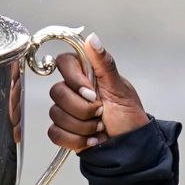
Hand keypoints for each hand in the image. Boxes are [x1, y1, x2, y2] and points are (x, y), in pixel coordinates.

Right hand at [45, 34, 150, 151]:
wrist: (130, 147)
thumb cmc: (129, 116)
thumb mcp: (120, 89)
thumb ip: (104, 64)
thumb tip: (93, 38)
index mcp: (86, 75)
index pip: (63, 62)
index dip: (74, 79)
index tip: (92, 92)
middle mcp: (73, 90)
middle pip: (56, 92)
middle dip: (83, 109)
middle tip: (101, 113)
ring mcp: (66, 111)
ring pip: (55, 114)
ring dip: (83, 126)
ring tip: (100, 128)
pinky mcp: (63, 131)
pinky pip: (55, 133)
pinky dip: (76, 139)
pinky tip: (91, 140)